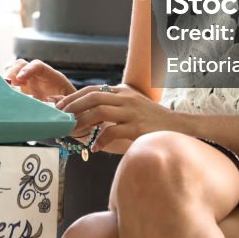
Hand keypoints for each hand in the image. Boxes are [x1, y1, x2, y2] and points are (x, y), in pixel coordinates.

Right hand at [3, 59, 74, 102]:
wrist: (72, 115)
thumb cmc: (72, 108)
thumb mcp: (69, 104)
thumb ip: (61, 102)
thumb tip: (50, 103)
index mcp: (53, 77)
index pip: (39, 66)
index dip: (28, 69)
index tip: (20, 78)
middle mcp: (39, 77)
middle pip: (23, 65)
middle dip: (14, 70)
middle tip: (7, 82)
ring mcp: (30, 83)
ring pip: (15, 72)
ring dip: (7, 77)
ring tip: (3, 87)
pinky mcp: (23, 91)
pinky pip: (11, 84)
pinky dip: (5, 87)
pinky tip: (3, 93)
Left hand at [55, 84, 173, 152]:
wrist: (177, 126)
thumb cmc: (151, 118)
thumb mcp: (132, 105)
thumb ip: (113, 105)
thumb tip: (88, 113)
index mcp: (122, 91)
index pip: (93, 89)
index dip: (75, 97)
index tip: (61, 106)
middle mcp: (126, 98)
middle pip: (93, 97)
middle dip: (74, 107)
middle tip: (62, 118)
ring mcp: (132, 112)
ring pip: (100, 112)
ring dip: (83, 122)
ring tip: (74, 132)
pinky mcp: (137, 127)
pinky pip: (113, 131)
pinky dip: (100, 140)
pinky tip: (95, 147)